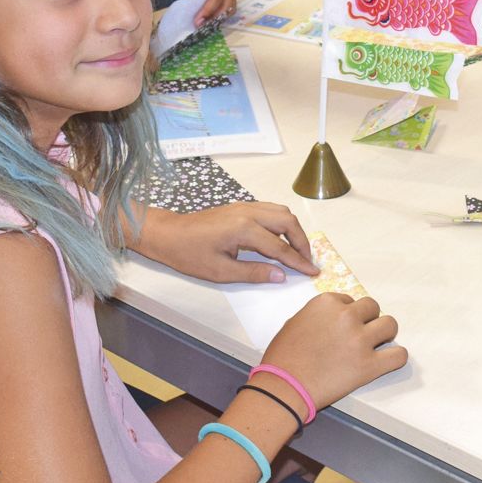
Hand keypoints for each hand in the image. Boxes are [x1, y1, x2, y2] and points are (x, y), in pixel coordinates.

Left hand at [134, 203, 317, 283]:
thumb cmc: (189, 254)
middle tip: (307, 261)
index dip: (298, 261)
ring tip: (296, 250)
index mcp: (244, 229)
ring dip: (293, 230)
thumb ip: (254, 273)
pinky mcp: (240, 207)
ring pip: (280, 211)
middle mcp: (248, 212)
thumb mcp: (221, 271)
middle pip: (288, 221)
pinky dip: (281, 223)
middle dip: (302, 241)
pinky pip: (269, 210)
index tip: (313, 272)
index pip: (280, 247)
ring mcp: (244, 206)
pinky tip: (278, 239)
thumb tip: (281, 276)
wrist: (169, 234)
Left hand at [169, 0, 236, 20]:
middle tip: (201, 27)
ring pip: (229, 5)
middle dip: (215, 17)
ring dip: (218, 16)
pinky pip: (224, 2)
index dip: (208, 12)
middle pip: (228, 4)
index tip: (197, 22)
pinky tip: (206, 17)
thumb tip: (193, 14)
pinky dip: (217, 11)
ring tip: (204, 24)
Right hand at [261, 293, 407, 410]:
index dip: (349, 314)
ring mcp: (360, 340)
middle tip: (360, 335)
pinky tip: (388, 360)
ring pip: (390, 325)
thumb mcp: (296, 322)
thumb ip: (320, 316)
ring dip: (385, 334)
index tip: (343, 328)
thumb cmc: (283, 358)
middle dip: (368, 320)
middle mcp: (346, 316)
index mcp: (327, 303)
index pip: (351, 300)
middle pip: (373, 308)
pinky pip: (398, 355)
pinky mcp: (369, 365)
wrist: (284, 387)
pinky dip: (396, 357)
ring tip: (377, 345)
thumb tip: (333, 320)